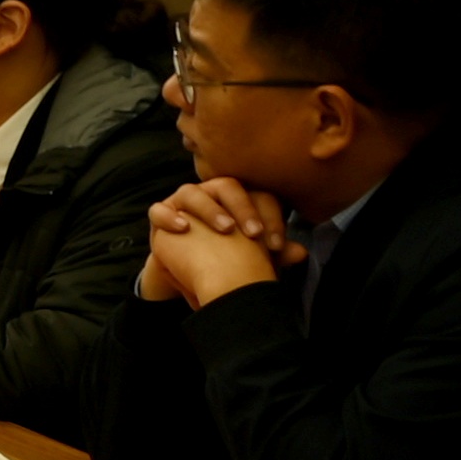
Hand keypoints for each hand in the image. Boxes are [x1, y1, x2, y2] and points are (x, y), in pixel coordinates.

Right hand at [143, 183, 295, 307]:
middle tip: (253, 233)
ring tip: (224, 229)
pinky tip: (184, 228)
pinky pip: (159, 210)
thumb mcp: (252, 259)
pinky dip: (170, 216)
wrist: (188, 273)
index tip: (275, 246)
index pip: (257, 196)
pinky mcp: (160, 216)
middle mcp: (210, 195)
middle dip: (242, 207)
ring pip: (192, 192)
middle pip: (226, 186)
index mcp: (238, 200)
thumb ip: (275, 255)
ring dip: (209, 208)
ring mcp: (183, 202)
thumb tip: (301, 252)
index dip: (269, 217)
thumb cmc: (224, 259)